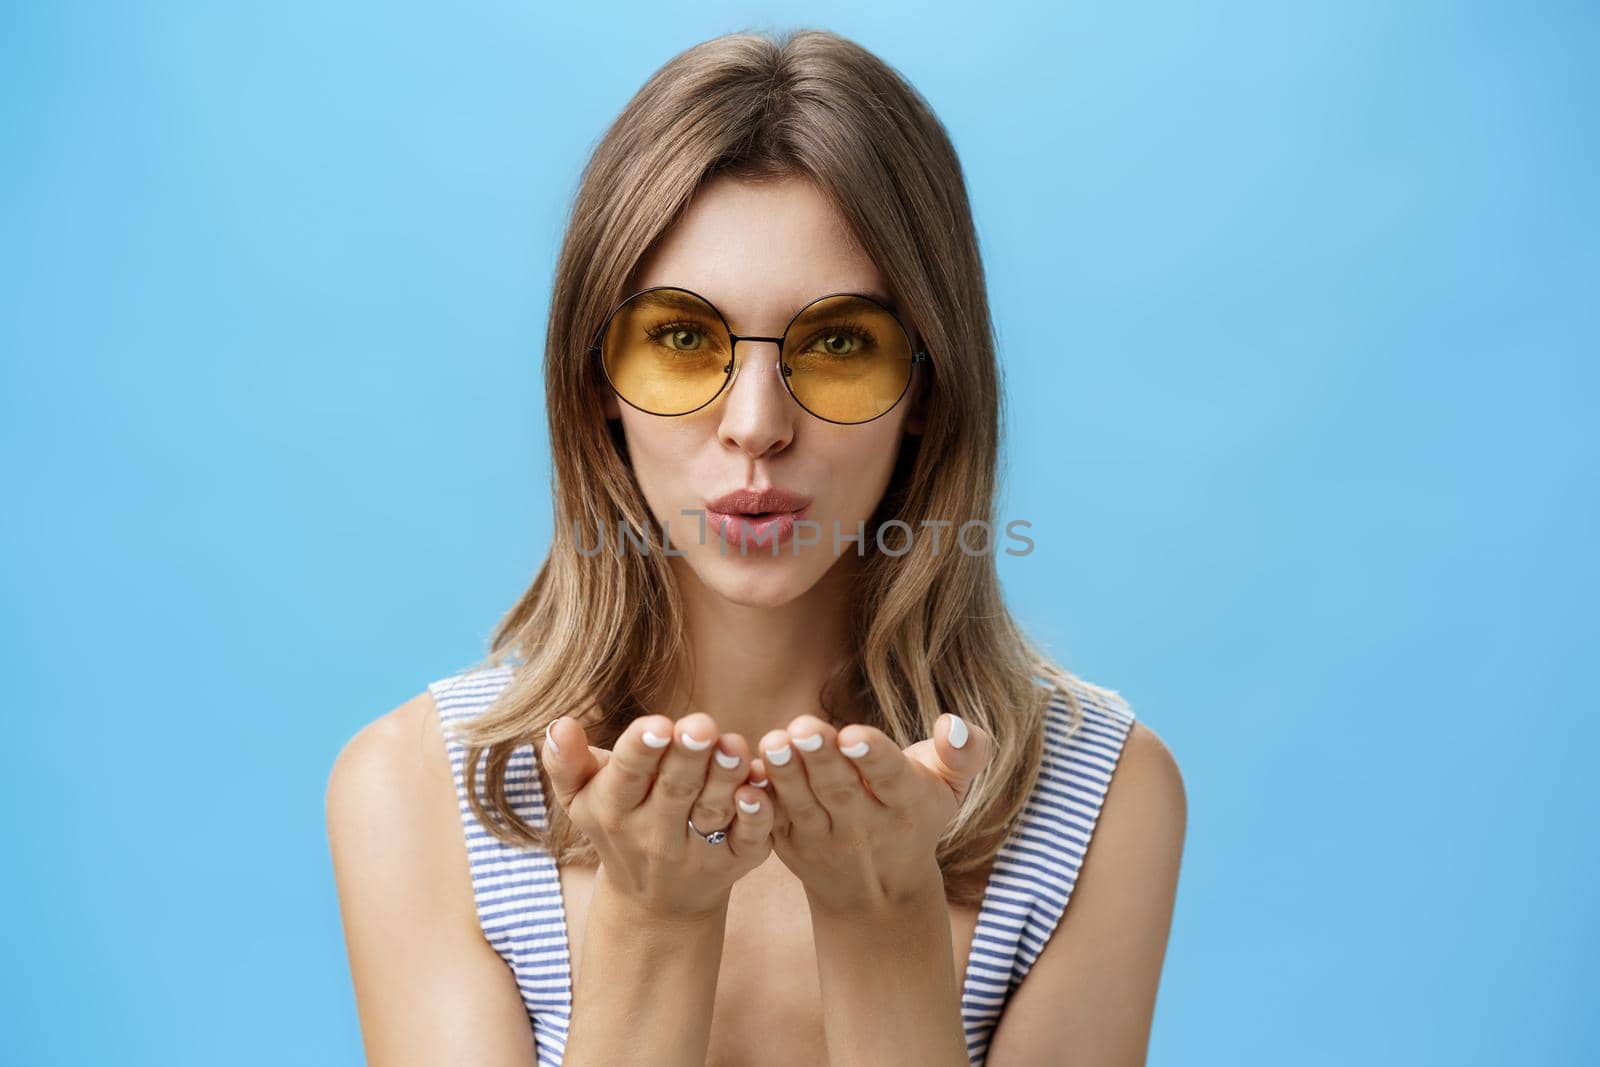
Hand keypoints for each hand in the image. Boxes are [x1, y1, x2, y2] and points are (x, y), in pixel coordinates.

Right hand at [543, 712, 773, 920]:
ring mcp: (697, 851)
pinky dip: (756, 817)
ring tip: (734, 745)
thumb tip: (558, 724)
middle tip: (701, 725)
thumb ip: (565, 761)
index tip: (657, 725)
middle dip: (688, 756)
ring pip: (713, 811)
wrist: (655, 903)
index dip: (642, 751)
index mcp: (615, 809)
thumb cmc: (616, 825)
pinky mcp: (736, 861)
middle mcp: (655, 834)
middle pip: (674, 790)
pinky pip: (748, 839)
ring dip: (725, 779)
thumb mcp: (581, 798)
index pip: (627, 776)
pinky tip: (759, 789)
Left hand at [755, 712, 992, 915]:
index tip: (853, 734)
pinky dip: (758, 802)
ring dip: (785, 775)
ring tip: (773, 742)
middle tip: (803, 728)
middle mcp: (865, 827)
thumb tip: (955, 724)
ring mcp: (823, 839)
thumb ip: (964, 754)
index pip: (890, 778)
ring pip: (803, 805)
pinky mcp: (790, 844)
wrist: (879, 891)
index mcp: (907, 804)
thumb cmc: (917, 815)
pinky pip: (772, 822)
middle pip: (840, 790)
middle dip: (821, 759)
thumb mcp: (950, 788)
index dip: (873, 756)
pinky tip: (746, 775)